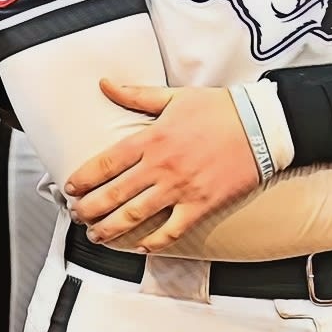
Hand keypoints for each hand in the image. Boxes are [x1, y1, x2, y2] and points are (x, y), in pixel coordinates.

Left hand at [67, 82, 259, 250]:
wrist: (260, 126)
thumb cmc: (218, 109)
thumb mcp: (174, 96)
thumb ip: (136, 95)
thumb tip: (104, 84)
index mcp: (151, 138)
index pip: (105, 162)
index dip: (83, 178)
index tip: (70, 189)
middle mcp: (161, 166)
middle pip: (114, 193)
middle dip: (89, 209)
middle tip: (77, 217)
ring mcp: (180, 188)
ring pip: (135, 215)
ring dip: (111, 228)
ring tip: (96, 235)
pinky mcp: (201, 205)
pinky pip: (171, 230)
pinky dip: (153, 242)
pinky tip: (140, 248)